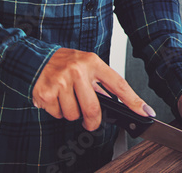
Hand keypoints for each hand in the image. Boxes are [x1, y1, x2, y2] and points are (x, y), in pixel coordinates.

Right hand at [32, 48, 149, 131]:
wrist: (36, 59)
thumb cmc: (65, 63)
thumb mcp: (86, 65)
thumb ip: (100, 83)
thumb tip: (117, 103)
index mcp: (93, 62)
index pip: (118, 84)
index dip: (133, 100)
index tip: (145, 111)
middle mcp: (78, 70)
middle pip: (93, 109)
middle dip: (93, 121)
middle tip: (91, 122)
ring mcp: (61, 81)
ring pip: (74, 115)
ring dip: (71, 113)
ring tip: (67, 98)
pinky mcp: (46, 93)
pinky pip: (58, 114)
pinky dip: (57, 111)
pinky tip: (55, 98)